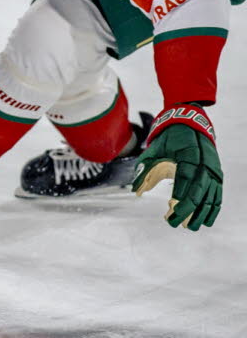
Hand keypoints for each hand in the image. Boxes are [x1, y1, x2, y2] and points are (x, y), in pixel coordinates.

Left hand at [133, 104, 221, 230]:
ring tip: (189, 227)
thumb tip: (135, 190)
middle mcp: (205, 163)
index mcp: (190, 154)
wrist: (190, 125)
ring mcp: (213, 170)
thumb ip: (145, 168)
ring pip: (211, 196)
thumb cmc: (169, 139)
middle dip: (187, 209)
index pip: (187, 177)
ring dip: (201, 214)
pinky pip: (217, 195)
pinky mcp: (217, 176)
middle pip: (199, 190)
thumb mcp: (154, 149)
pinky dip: (213, 209)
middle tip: (174, 223)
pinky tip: (206, 221)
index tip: (172, 208)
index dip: (181, 193)